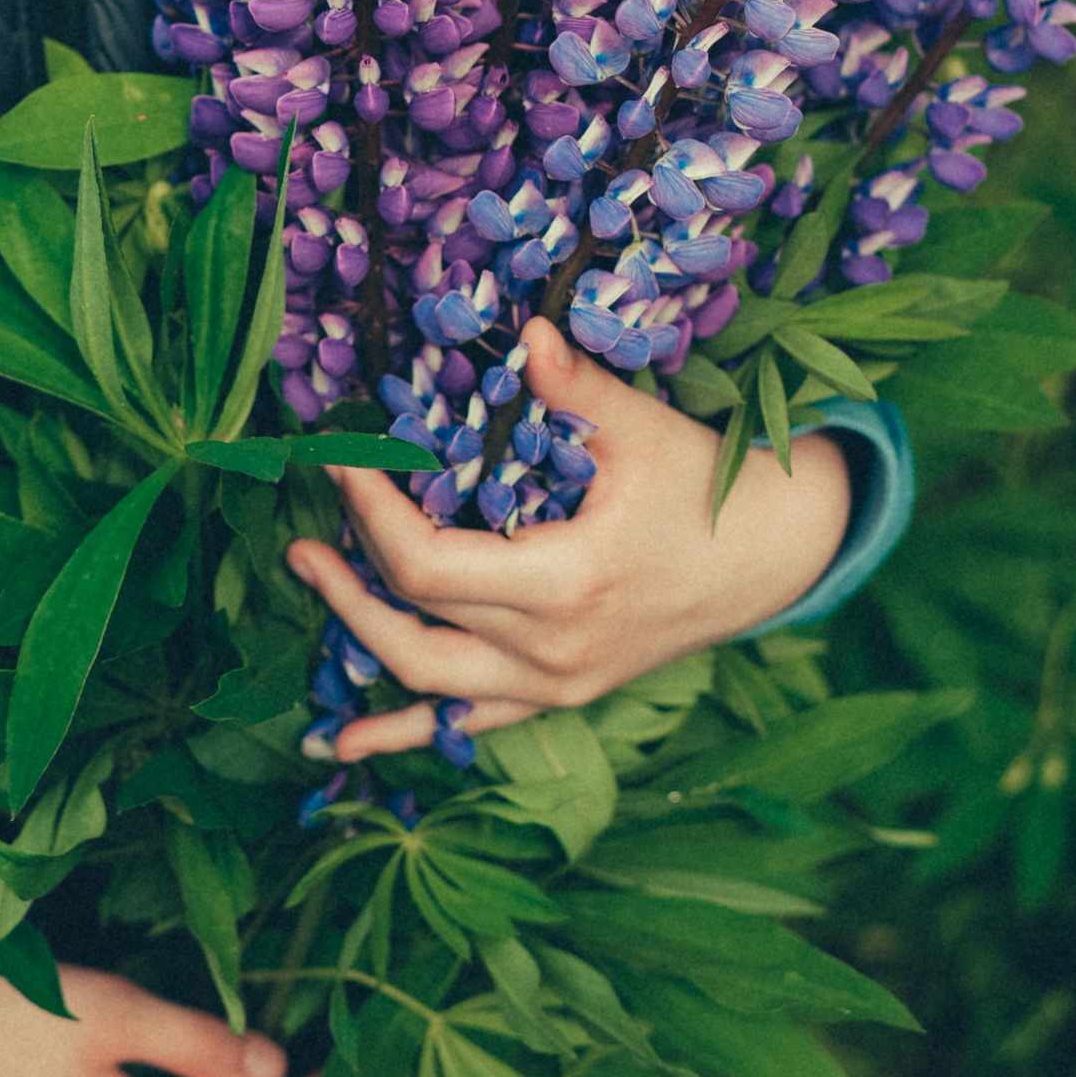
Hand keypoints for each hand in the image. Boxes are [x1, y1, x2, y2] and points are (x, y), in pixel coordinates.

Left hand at [288, 314, 850, 762]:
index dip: (373, 515)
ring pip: (429, 687)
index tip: (344, 463)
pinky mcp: (559, 695)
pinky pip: (468, 722)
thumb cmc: (705, 489)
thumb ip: (577, 388)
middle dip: (348, 578)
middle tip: (304, 533)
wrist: (771, 559)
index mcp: (567, 585)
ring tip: (312, 589)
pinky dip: (406, 730)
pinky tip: (345, 744)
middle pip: (413, 628)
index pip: (429, 566)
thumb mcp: (643, 433)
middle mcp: (553, 653)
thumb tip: (526, 331)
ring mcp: (555, 685)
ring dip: (359, 643)